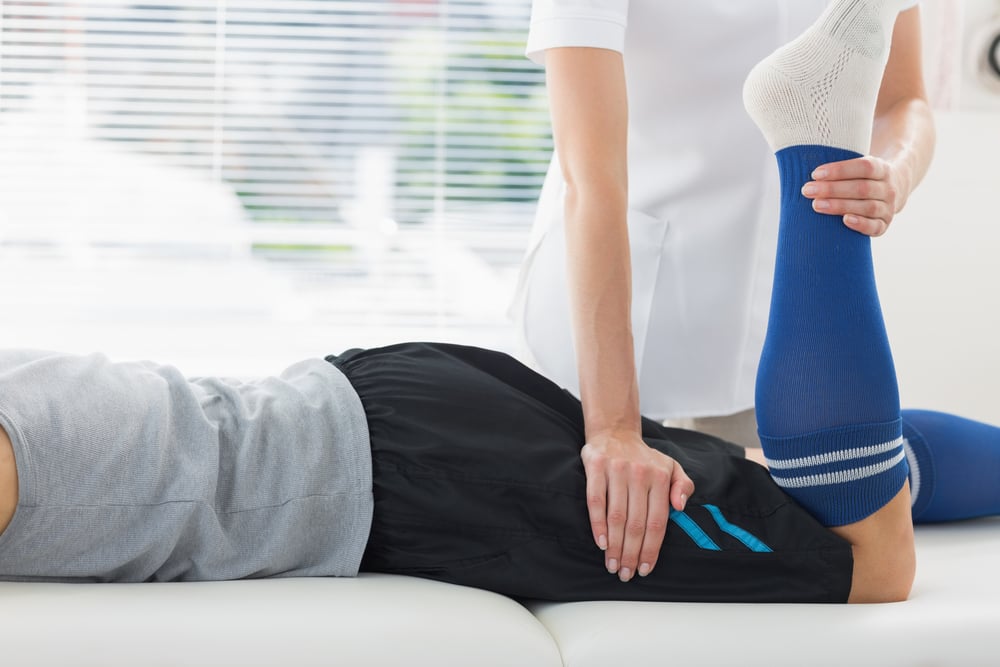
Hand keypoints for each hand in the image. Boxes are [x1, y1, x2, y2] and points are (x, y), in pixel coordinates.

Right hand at [580, 430, 693, 581]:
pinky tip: (601, 543)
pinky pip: (595, 500)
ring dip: (615, 546)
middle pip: (636, 524)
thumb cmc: (645, 458)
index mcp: (660, 477)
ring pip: (616, 516)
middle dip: (631, 554)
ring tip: (613, 565)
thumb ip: (683, 486)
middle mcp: (639, 473)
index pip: (657, 522)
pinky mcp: (595, 466)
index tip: (645, 570)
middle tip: (626, 574)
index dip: (651, 549)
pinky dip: (597, 525)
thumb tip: (681, 507)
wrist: (615, 431)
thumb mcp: (672, 467)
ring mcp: (616, 469)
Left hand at [801, 155, 909, 236]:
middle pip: (862, 188)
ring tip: (816, 205)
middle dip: (832, 189)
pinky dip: (861, 224)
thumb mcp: (858, 167)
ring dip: (840, 206)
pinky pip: (875, 227)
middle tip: (807, 190)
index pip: (864, 167)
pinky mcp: (884, 224)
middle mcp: (888, 188)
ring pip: (867, 207)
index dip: (840, 170)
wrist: (890, 193)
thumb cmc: (861, 179)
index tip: (815, 173)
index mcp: (882, 169)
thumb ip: (839, 168)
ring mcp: (888, 207)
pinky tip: (845, 220)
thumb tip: (801, 167)